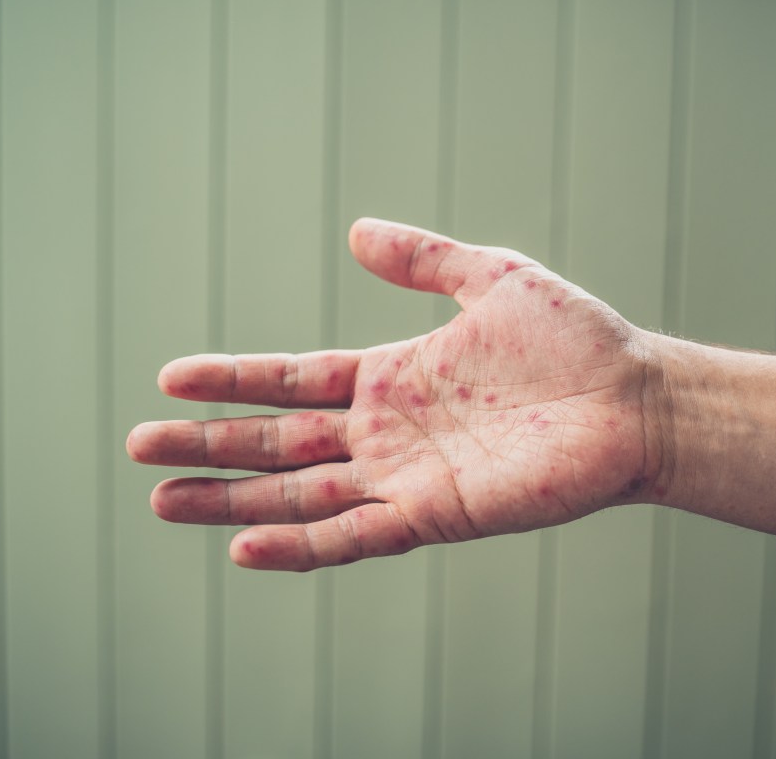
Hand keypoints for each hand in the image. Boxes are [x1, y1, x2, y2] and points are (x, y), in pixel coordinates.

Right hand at [127, 218, 662, 569]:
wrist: (634, 398)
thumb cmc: (574, 339)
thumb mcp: (490, 275)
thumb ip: (423, 259)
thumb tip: (355, 231)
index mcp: (393, 377)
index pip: (293, 380)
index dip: (234, 380)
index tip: (171, 376)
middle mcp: (389, 432)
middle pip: (280, 444)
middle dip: (211, 446)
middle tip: (141, 449)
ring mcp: (407, 476)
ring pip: (301, 496)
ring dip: (233, 502)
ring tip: (165, 501)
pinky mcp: (437, 513)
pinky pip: (356, 536)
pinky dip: (300, 545)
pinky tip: (245, 545)